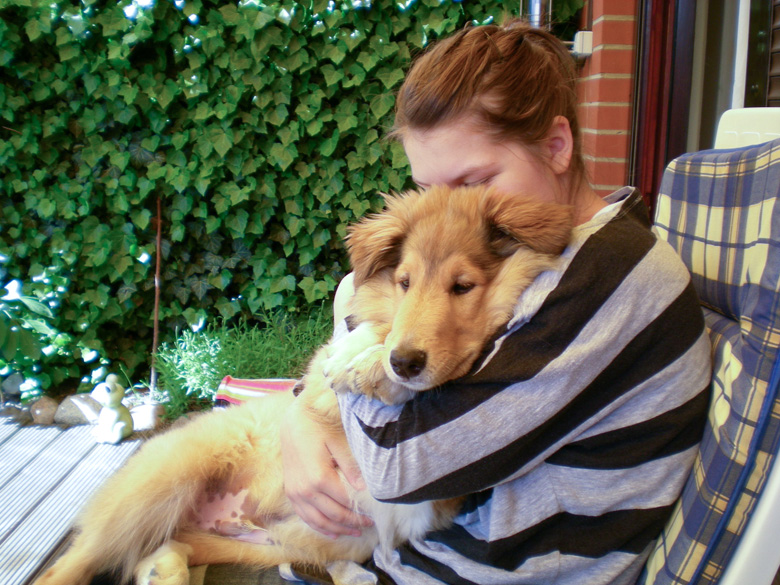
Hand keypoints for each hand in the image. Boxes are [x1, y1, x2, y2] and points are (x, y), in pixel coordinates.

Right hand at [280, 398, 372, 538]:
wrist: (293, 421)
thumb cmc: (318, 427)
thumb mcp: (338, 442)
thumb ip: (350, 467)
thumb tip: (364, 489)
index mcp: (319, 478)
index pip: (344, 503)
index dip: (359, 513)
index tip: (373, 516)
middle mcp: (304, 490)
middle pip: (333, 515)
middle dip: (352, 523)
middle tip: (368, 524)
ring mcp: (295, 493)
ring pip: (318, 521)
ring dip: (337, 529)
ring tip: (354, 531)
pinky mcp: (290, 492)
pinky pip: (304, 516)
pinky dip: (319, 527)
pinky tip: (332, 532)